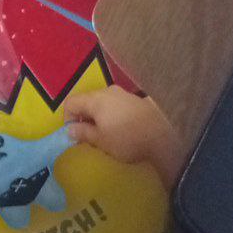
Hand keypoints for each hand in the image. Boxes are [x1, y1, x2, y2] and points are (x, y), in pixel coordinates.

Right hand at [64, 86, 183, 187]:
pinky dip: (112, 114)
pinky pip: (116, 104)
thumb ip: (83, 133)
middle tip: (89, 136)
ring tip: (106, 133)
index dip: (67, 118)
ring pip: (102, 102)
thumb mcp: (101, 141)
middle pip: (87, 100)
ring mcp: (123, 94)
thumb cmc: (127, 139)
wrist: (164, 136)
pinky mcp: (136, 100)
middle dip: (84, 117)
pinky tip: (122, 128)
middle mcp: (107, 91)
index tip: (74, 134)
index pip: (71, 102)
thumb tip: (69, 130)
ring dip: (99, 116)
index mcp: (95, 99)